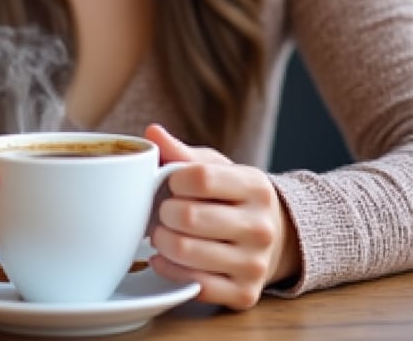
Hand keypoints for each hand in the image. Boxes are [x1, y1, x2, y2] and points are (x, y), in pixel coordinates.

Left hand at [145, 124, 299, 309]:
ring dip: (161, 241)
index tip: (171, 183)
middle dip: (164, 212)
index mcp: (256, 187)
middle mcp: (260, 227)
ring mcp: (254, 264)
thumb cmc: (233, 196)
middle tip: (163, 211)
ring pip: (187, 252)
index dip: (175, 179)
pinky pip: (193, 284)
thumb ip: (183, 153)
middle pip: (189, 216)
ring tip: (161, 233)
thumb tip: (152, 133)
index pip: (201, 178)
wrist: (275, 238)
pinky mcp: (244, 294)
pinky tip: (164, 257)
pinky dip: (168, 269)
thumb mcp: (216, 168)